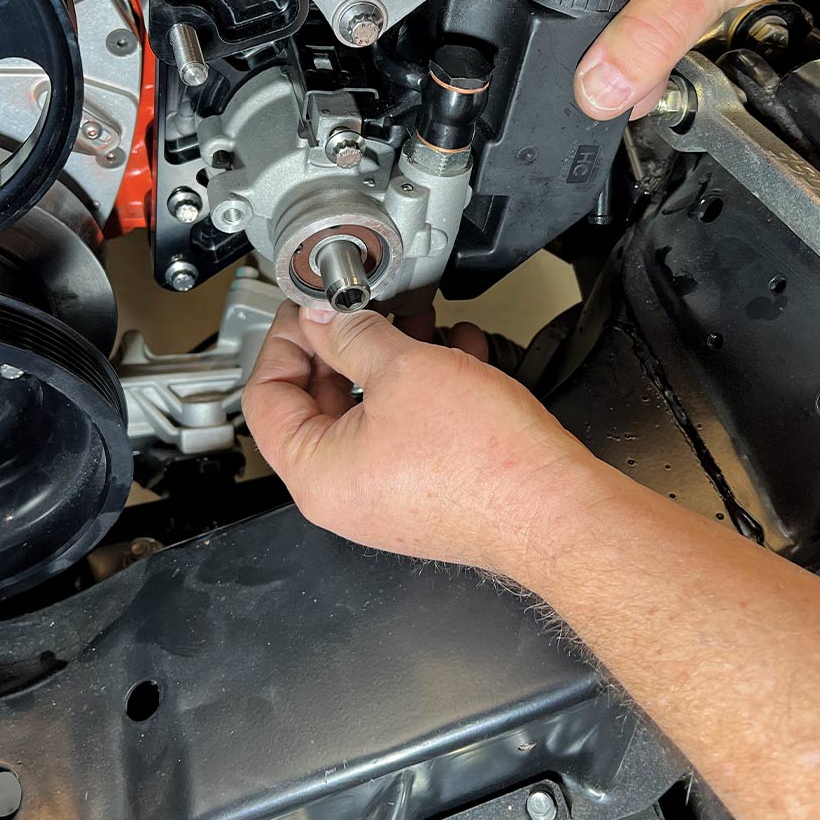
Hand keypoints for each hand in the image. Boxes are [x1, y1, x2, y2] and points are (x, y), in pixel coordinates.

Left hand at [242, 302, 596, 577]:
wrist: (554, 508)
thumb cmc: (485, 463)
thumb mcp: (404, 370)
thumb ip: (350, 334)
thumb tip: (324, 318)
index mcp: (316, 475)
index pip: (265, 396)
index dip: (285, 341)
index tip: (308, 311)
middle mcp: (343, 494)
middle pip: (316, 403)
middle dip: (345, 346)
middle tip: (363, 311)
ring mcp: (383, 496)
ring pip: (367, 411)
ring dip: (391, 361)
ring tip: (420, 327)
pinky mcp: (422, 492)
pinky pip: (403, 430)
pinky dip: (420, 389)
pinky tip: (454, 357)